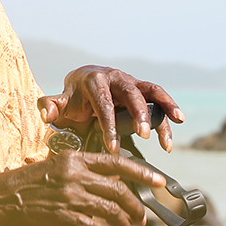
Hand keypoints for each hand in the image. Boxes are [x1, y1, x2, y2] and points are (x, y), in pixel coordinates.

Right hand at [0, 149, 162, 225]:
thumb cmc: (22, 185)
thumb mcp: (53, 168)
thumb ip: (79, 173)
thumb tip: (106, 183)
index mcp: (74, 159)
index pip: (117, 163)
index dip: (142, 173)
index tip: (159, 181)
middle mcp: (75, 175)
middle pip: (119, 190)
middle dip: (136, 206)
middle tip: (142, 218)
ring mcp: (69, 195)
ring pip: (111, 211)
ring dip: (124, 225)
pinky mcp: (62, 216)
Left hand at [39, 65, 182, 152]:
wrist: (84, 83)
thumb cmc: (73, 99)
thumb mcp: (61, 103)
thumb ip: (51, 107)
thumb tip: (47, 114)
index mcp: (94, 81)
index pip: (103, 103)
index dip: (109, 125)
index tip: (112, 147)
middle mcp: (116, 77)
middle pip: (131, 93)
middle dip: (138, 114)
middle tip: (143, 135)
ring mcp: (132, 82)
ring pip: (151, 92)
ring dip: (164, 108)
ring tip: (173, 128)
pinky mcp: (143, 89)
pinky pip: (159, 98)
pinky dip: (170, 108)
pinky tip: (179, 123)